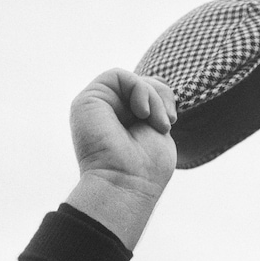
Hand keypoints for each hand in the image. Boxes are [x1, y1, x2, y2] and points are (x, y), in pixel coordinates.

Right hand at [67, 69, 177, 248]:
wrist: (126, 185)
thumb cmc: (146, 170)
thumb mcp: (159, 132)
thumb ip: (156, 106)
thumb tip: (158, 84)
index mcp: (125, 122)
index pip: (147, 93)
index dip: (163, 97)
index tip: (171, 122)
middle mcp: (109, 113)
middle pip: (141, 83)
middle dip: (161, 95)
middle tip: (167, 122)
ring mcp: (97, 106)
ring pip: (131, 80)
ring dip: (152, 97)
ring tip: (156, 122)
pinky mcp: (88, 100)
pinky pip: (118, 75)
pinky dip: (139, 89)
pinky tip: (143, 113)